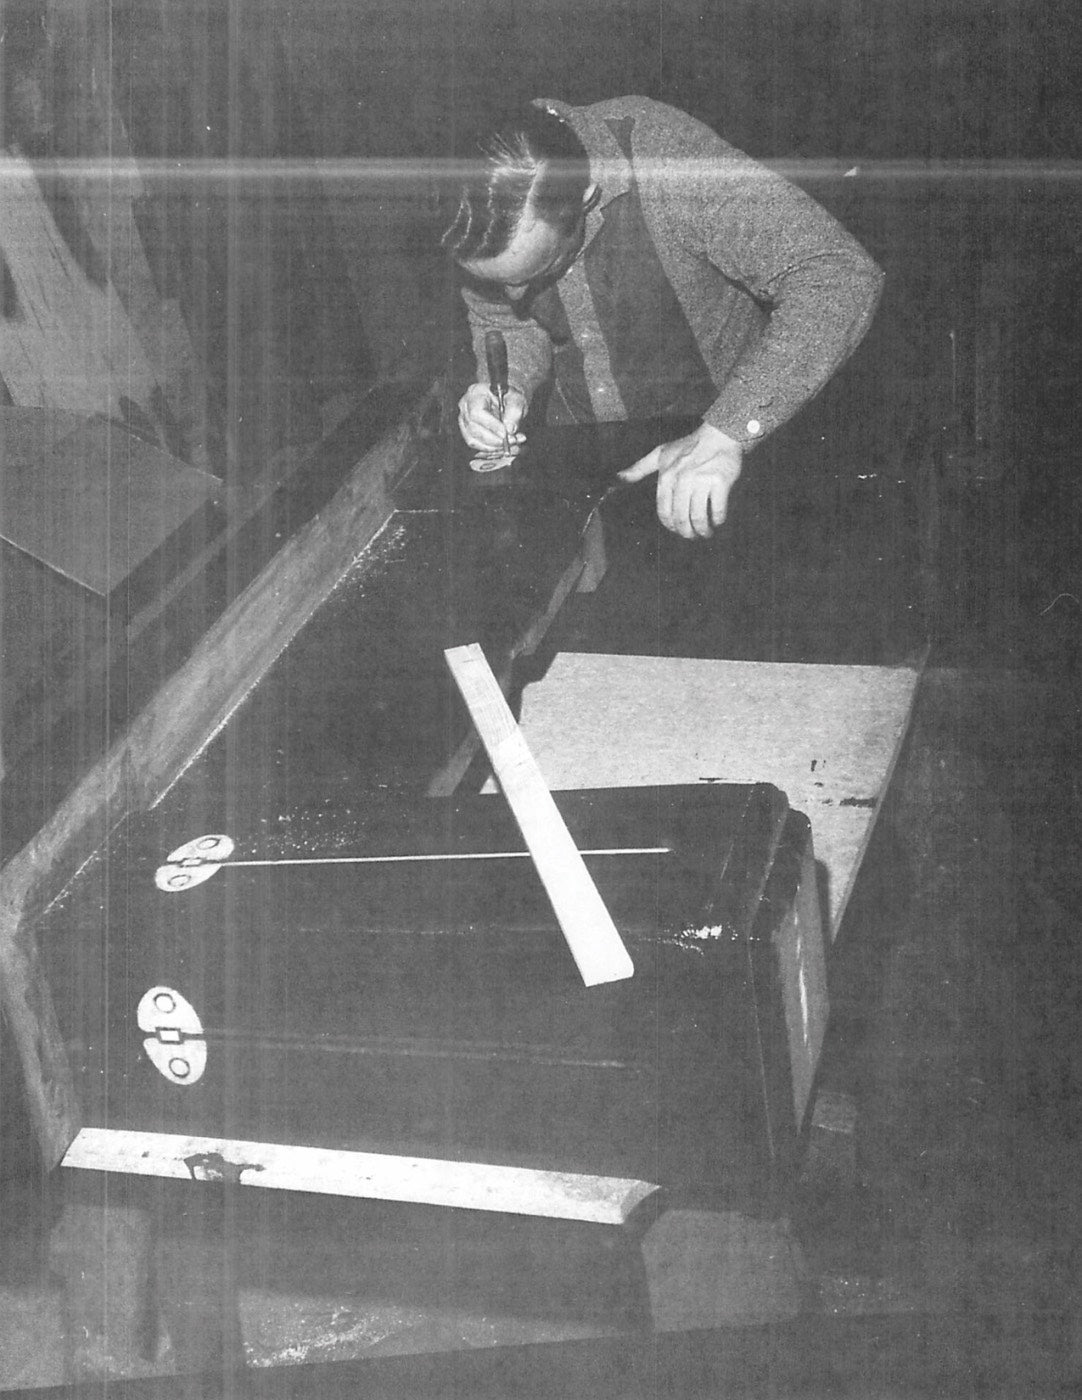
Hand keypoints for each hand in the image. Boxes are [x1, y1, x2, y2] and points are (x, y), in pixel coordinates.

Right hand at [457, 383, 527, 452]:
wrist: (507, 398)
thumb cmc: (510, 396)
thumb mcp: (517, 399)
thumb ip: (514, 413)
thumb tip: (510, 430)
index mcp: (476, 393)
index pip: (477, 413)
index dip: (491, 426)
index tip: (506, 434)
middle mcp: (466, 406)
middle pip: (473, 429)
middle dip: (495, 440)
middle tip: (514, 441)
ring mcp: (464, 420)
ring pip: (474, 441)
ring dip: (495, 447)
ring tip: (513, 443)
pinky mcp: (468, 432)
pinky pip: (477, 445)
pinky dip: (493, 449)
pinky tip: (506, 446)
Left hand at [618, 422, 742, 538]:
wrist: (719, 434)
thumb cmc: (688, 445)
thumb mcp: (659, 454)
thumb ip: (638, 468)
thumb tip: (616, 479)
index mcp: (666, 477)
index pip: (664, 512)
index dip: (671, 526)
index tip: (677, 530)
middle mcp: (682, 480)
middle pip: (681, 518)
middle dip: (687, 533)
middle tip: (692, 536)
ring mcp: (702, 481)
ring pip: (698, 517)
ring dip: (703, 530)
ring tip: (706, 533)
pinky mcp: (720, 482)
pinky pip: (717, 509)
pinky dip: (718, 520)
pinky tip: (717, 522)